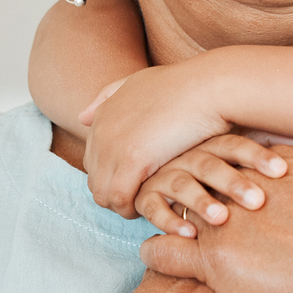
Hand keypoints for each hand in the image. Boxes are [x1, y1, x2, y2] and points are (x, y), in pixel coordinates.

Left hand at [81, 62, 233, 216]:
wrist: (211, 87)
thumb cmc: (187, 86)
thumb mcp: (140, 83)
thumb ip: (109, 97)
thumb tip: (82, 118)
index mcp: (103, 115)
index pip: (93, 161)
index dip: (114, 176)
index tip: (138, 184)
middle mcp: (101, 130)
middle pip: (95, 180)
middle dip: (116, 194)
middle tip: (145, 201)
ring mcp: (113, 145)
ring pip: (103, 194)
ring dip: (124, 206)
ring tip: (150, 207)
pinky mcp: (132, 160)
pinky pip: (120, 198)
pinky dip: (133, 209)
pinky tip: (155, 206)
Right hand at [133, 134, 290, 237]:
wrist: (161, 169)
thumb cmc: (217, 171)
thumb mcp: (241, 159)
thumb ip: (269, 147)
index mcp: (214, 144)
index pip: (237, 145)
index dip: (259, 156)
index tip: (283, 170)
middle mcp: (188, 156)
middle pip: (211, 164)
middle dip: (234, 182)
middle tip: (257, 201)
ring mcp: (164, 174)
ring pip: (182, 184)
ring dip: (201, 201)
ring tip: (221, 219)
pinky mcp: (146, 195)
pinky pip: (153, 206)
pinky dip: (169, 220)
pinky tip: (188, 235)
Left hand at [138, 150, 292, 292]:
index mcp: (278, 168)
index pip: (233, 156)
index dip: (218, 165)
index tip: (209, 173)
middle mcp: (247, 187)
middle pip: (200, 175)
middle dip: (185, 180)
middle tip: (170, 188)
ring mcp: (227, 221)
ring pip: (178, 208)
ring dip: (166, 212)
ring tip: (156, 220)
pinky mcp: (216, 258)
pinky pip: (166, 250)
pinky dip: (156, 251)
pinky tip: (152, 254)